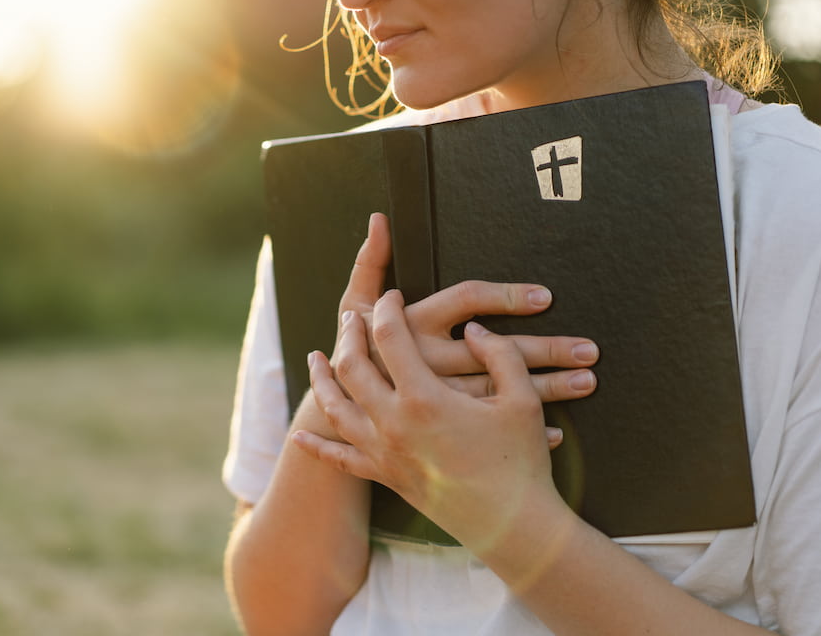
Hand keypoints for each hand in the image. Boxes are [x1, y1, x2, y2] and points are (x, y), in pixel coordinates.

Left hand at [297, 292, 568, 548]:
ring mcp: (384, 453)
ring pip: (335, 409)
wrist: (513, 526)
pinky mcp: (385, 478)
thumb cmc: (521, 460)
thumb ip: (499, 354)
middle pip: (352, 367)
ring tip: (314, 358)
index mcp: (424, 398)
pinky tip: (299, 436)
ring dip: (321, 380)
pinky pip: (339, 460)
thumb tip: (474, 329)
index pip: (389, 337)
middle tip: (352, 317)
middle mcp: (393, 423)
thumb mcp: (521, 398)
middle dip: (349, 335)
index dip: (387, 308)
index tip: (391, 294)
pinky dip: (316, 447)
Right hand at [336, 213, 597, 416]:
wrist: (334, 418)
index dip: (506, 296)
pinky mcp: (443, 430)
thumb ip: (370, 263)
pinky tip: (557, 430)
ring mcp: (437, 402)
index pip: (466, 302)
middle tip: (589, 350)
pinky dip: (521, 432)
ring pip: (500, 392)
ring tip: (586, 379)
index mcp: (412, 328)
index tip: (546, 297)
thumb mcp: (353, 305)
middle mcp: (427, 364)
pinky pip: (489, 432)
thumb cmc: (351, 351)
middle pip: (496, 352)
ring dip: (546, 389)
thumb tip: (380, 219)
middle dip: (545, 350)